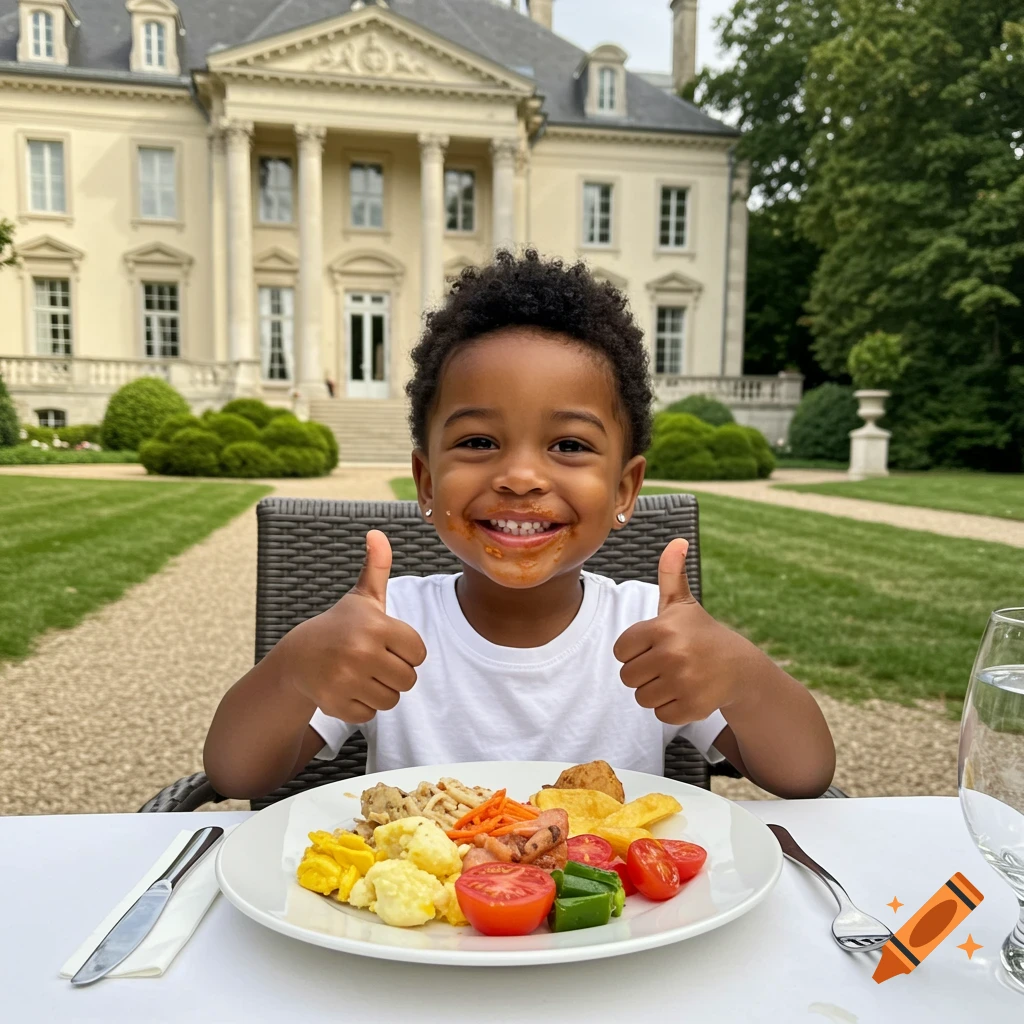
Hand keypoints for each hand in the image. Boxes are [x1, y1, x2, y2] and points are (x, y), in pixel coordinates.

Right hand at [284, 529, 426, 723]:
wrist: (299, 656)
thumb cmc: (341, 626)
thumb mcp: (362, 597)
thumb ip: (377, 566)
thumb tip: (376, 533)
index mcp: (376, 626)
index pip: (419, 653)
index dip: (406, 651)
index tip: (386, 644)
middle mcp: (362, 652)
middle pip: (408, 679)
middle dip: (394, 673)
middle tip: (372, 662)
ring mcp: (347, 680)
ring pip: (392, 700)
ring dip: (380, 691)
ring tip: (360, 674)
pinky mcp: (336, 704)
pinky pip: (370, 715)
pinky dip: (362, 706)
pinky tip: (347, 688)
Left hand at [613, 538, 752, 724]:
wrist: (739, 667)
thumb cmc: (700, 633)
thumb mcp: (682, 603)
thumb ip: (671, 573)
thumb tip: (677, 541)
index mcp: (663, 628)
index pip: (621, 651)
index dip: (635, 651)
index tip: (656, 646)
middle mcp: (672, 655)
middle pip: (627, 677)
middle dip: (644, 673)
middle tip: (668, 664)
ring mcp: (683, 682)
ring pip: (641, 697)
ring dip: (656, 691)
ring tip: (677, 678)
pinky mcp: (692, 707)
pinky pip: (660, 714)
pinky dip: (671, 708)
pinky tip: (687, 692)